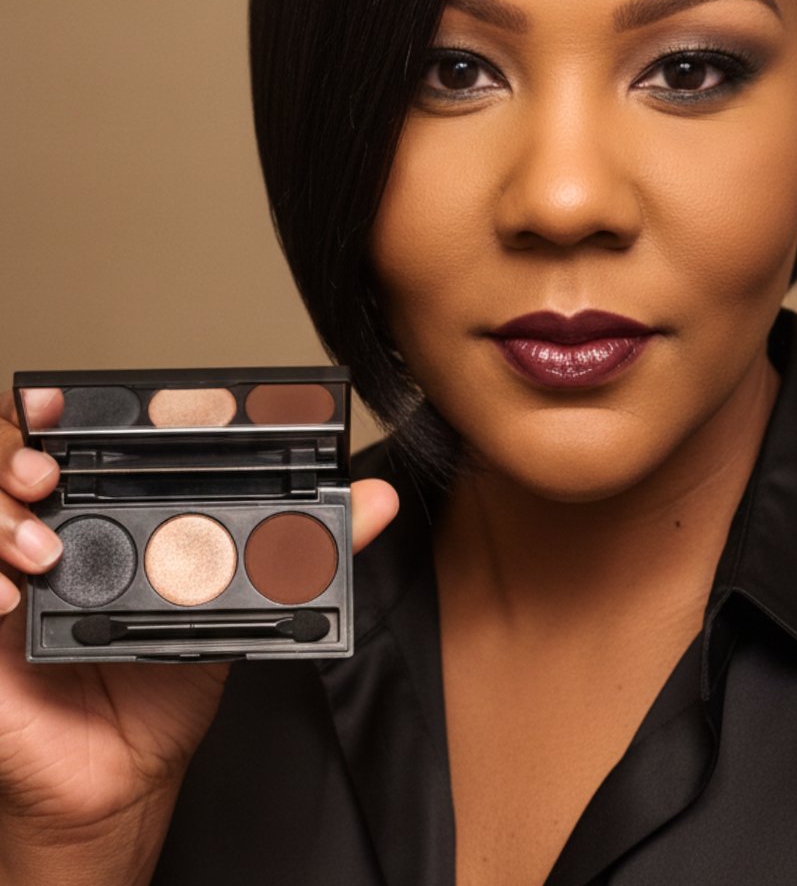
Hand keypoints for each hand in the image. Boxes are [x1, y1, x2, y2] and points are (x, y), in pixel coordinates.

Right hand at [0, 386, 397, 882]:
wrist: (121, 775)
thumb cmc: (170, 681)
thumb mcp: (242, 606)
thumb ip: (305, 548)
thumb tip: (377, 501)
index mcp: (104, 507)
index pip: (69, 434)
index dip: (58, 407)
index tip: (65, 402)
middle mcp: (45, 528)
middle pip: (6, 452)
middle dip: (15, 447)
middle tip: (48, 473)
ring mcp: (4, 570)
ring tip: (40, 547)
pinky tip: (10, 594)